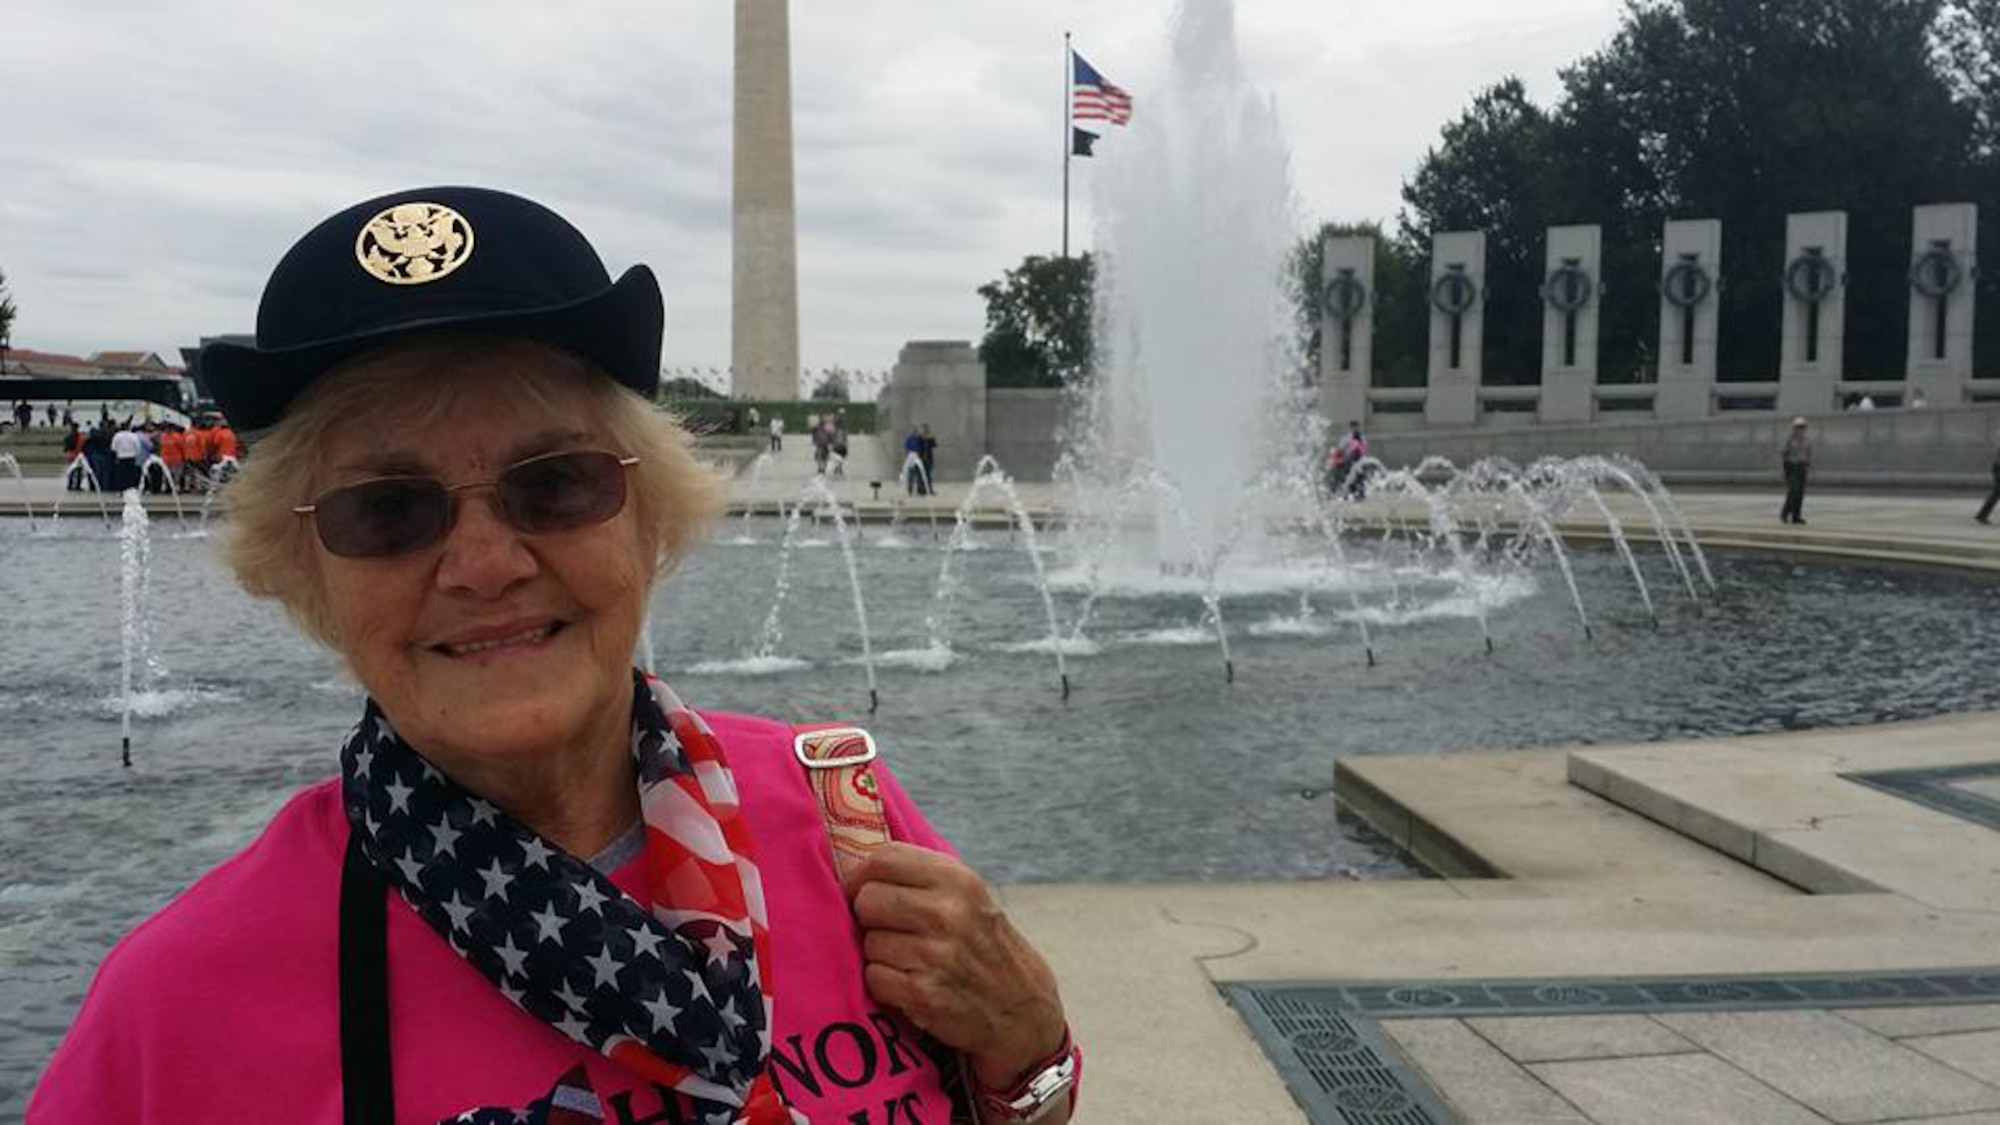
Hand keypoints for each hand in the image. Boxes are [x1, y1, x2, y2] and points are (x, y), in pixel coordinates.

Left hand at [844, 843, 1067, 1088]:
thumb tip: (856, 865)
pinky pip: (874, 977)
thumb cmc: (983, 945)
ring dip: (880, 954)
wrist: (1022, 1009)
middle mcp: (948, 913)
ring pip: (869, 942)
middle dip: (869, 917)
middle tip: (889, 929)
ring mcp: (936, 954)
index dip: (860, 875)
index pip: (884, 858)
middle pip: (868, 900)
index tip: (859, 890)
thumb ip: (922, 875)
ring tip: (910, 960)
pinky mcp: (923, 993)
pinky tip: (910, 983)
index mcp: (958, 880)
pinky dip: (886, 984)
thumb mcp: (969, 896)